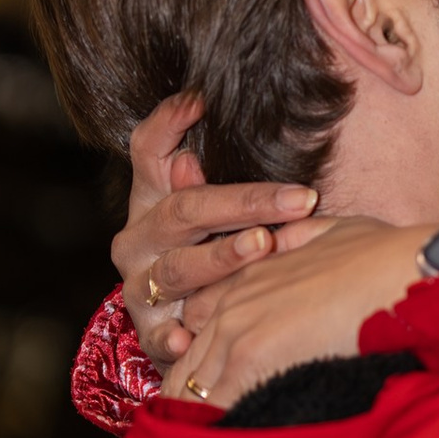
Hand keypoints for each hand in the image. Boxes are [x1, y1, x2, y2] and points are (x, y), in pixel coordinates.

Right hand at [115, 94, 321, 362]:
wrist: (184, 326)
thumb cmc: (218, 251)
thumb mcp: (223, 205)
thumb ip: (222, 166)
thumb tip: (207, 106)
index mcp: (153, 198)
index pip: (148, 149)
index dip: (170, 122)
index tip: (203, 100)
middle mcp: (138, 238)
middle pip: (184, 209)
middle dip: (245, 202)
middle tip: (300, 198)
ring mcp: (140, 286)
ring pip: (178, 268)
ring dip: (221, 259)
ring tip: (262, 246)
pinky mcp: (148, 331)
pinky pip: (159, 334)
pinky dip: (173, 336)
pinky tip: (192, 337)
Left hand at [165, 216, 435, 412]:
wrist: (407, 270)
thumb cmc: (386, 256)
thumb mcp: (334, 233)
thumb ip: (305, 240)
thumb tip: (292, 246)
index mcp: (247, 279)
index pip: (198, 334)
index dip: (207, 369)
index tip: (222, 399)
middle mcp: (232, 303)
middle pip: (188, 368)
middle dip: (197, 405)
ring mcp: (236, 329)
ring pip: (194, 389)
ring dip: (205, 423)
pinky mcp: (251, 356)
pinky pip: (217, 403)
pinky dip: (221, 430)